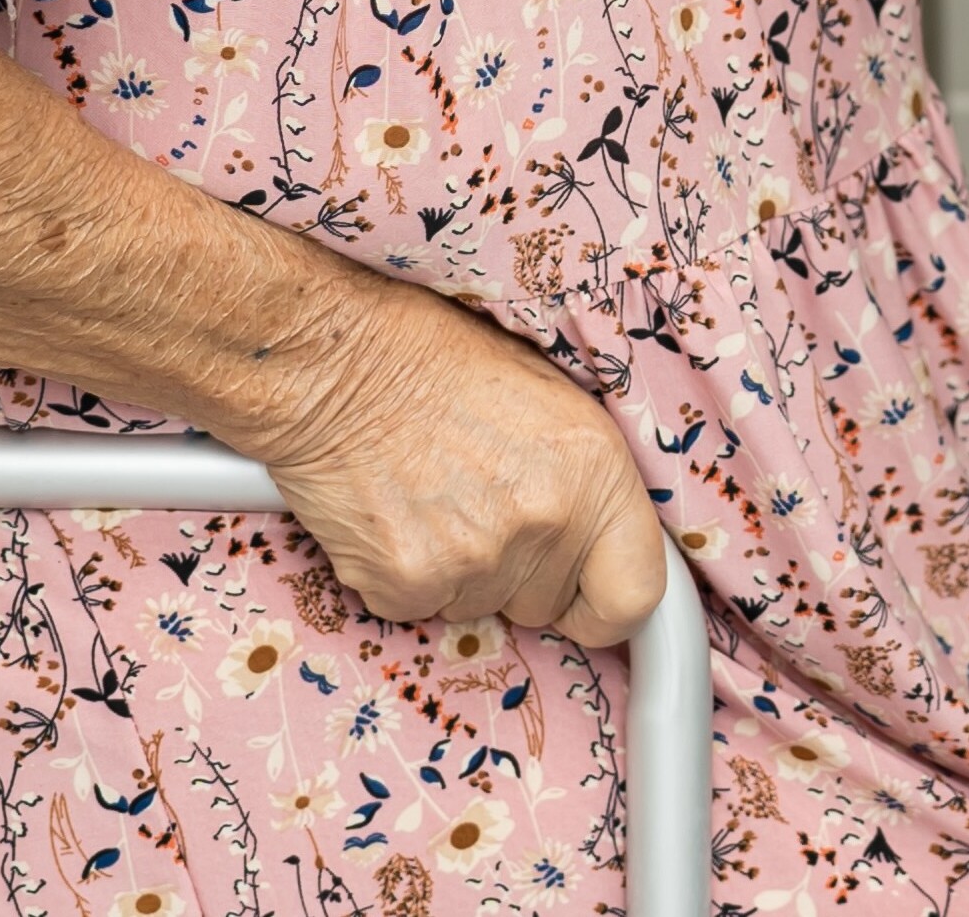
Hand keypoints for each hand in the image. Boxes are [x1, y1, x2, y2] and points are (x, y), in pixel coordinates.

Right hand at [226, 277, 675, 646]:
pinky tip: (393, 512)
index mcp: (594, 472)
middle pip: (546, 606)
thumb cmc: (434, 360)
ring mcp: (475, 560)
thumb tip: (597, 540)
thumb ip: (584, 482)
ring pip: (478, 607)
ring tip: (431, 493)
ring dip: (458, 569)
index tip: (587, 596)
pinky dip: (401, 573)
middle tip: (478, 502)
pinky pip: (416, 606)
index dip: (607, 605)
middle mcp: (545, 521)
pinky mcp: (407, 584)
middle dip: (519, 573)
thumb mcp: (548, 398)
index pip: (635, 595)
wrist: (333, 360)